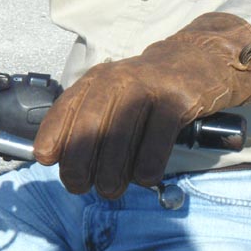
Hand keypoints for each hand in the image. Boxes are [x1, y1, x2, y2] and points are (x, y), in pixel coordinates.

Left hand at [34, 13, 250, 197]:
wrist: (203, 61)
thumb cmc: (152, 89)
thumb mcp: (116, 94)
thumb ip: (91, 118)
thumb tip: (61, 158)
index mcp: (99, 79)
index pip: (67, 107)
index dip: (54, 135)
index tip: (47, 159)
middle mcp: (119, 81)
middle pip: (90, 128)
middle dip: (79, 165)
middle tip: (79, 186)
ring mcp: (149, 90)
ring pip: (120, 141)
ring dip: (111, 175)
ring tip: (111, 189)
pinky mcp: (177, 102)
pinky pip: (154, 147)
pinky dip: (146, 170)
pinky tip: (145, 176)